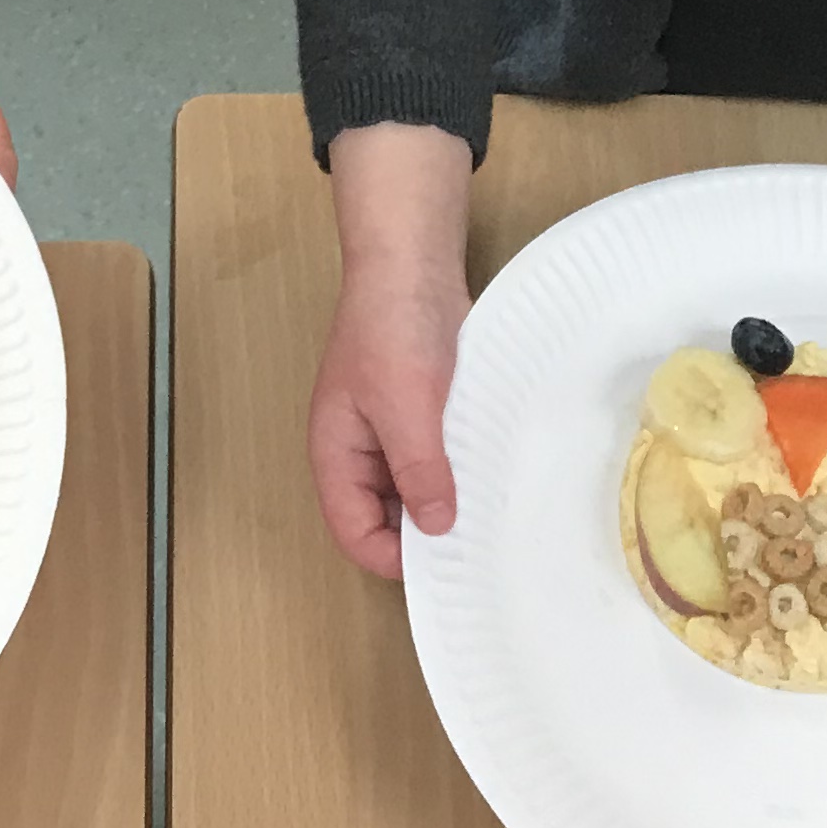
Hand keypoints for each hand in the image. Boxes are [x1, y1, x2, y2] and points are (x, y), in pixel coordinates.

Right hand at [313, 122, 474, 575]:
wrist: (412, 264)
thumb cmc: (393, 328)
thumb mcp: (406, 406)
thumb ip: (418, 471)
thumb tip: (436, 529)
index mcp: (336, 453)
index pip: (353, 531)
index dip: (393, 556)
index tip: (446, 563)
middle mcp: (360, 451)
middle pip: (384, 519)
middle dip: (423, 534)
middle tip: (477, 544)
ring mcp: (390, 432)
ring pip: (414, 491)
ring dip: (445, 501)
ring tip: (488, 512)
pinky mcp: (421, 414)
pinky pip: (436, 460)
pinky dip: (458, 472)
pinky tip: (489, 476)